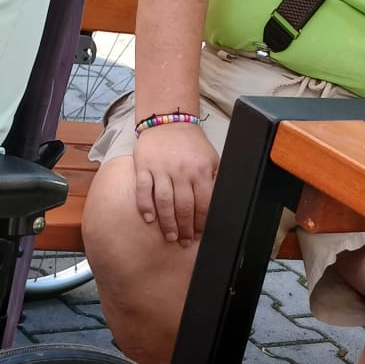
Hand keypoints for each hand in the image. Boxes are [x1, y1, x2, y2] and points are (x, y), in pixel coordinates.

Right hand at [133, 123, 219, 245]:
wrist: (168, 122)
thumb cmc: (191, 145)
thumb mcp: (211, 159)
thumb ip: (214, 180)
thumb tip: (221, 204)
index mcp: (201, 170)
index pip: (204, 202)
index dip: (202, 222)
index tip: (200, 234)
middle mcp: (182, 170)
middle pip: (184, 206)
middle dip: (186, 228)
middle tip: (185, 242)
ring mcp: (161, 169)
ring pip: (165, 201)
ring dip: (168, 223)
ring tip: (171, 236)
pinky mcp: (144, 166)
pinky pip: (143, 189)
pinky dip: (145, 206)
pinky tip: (149, 219)